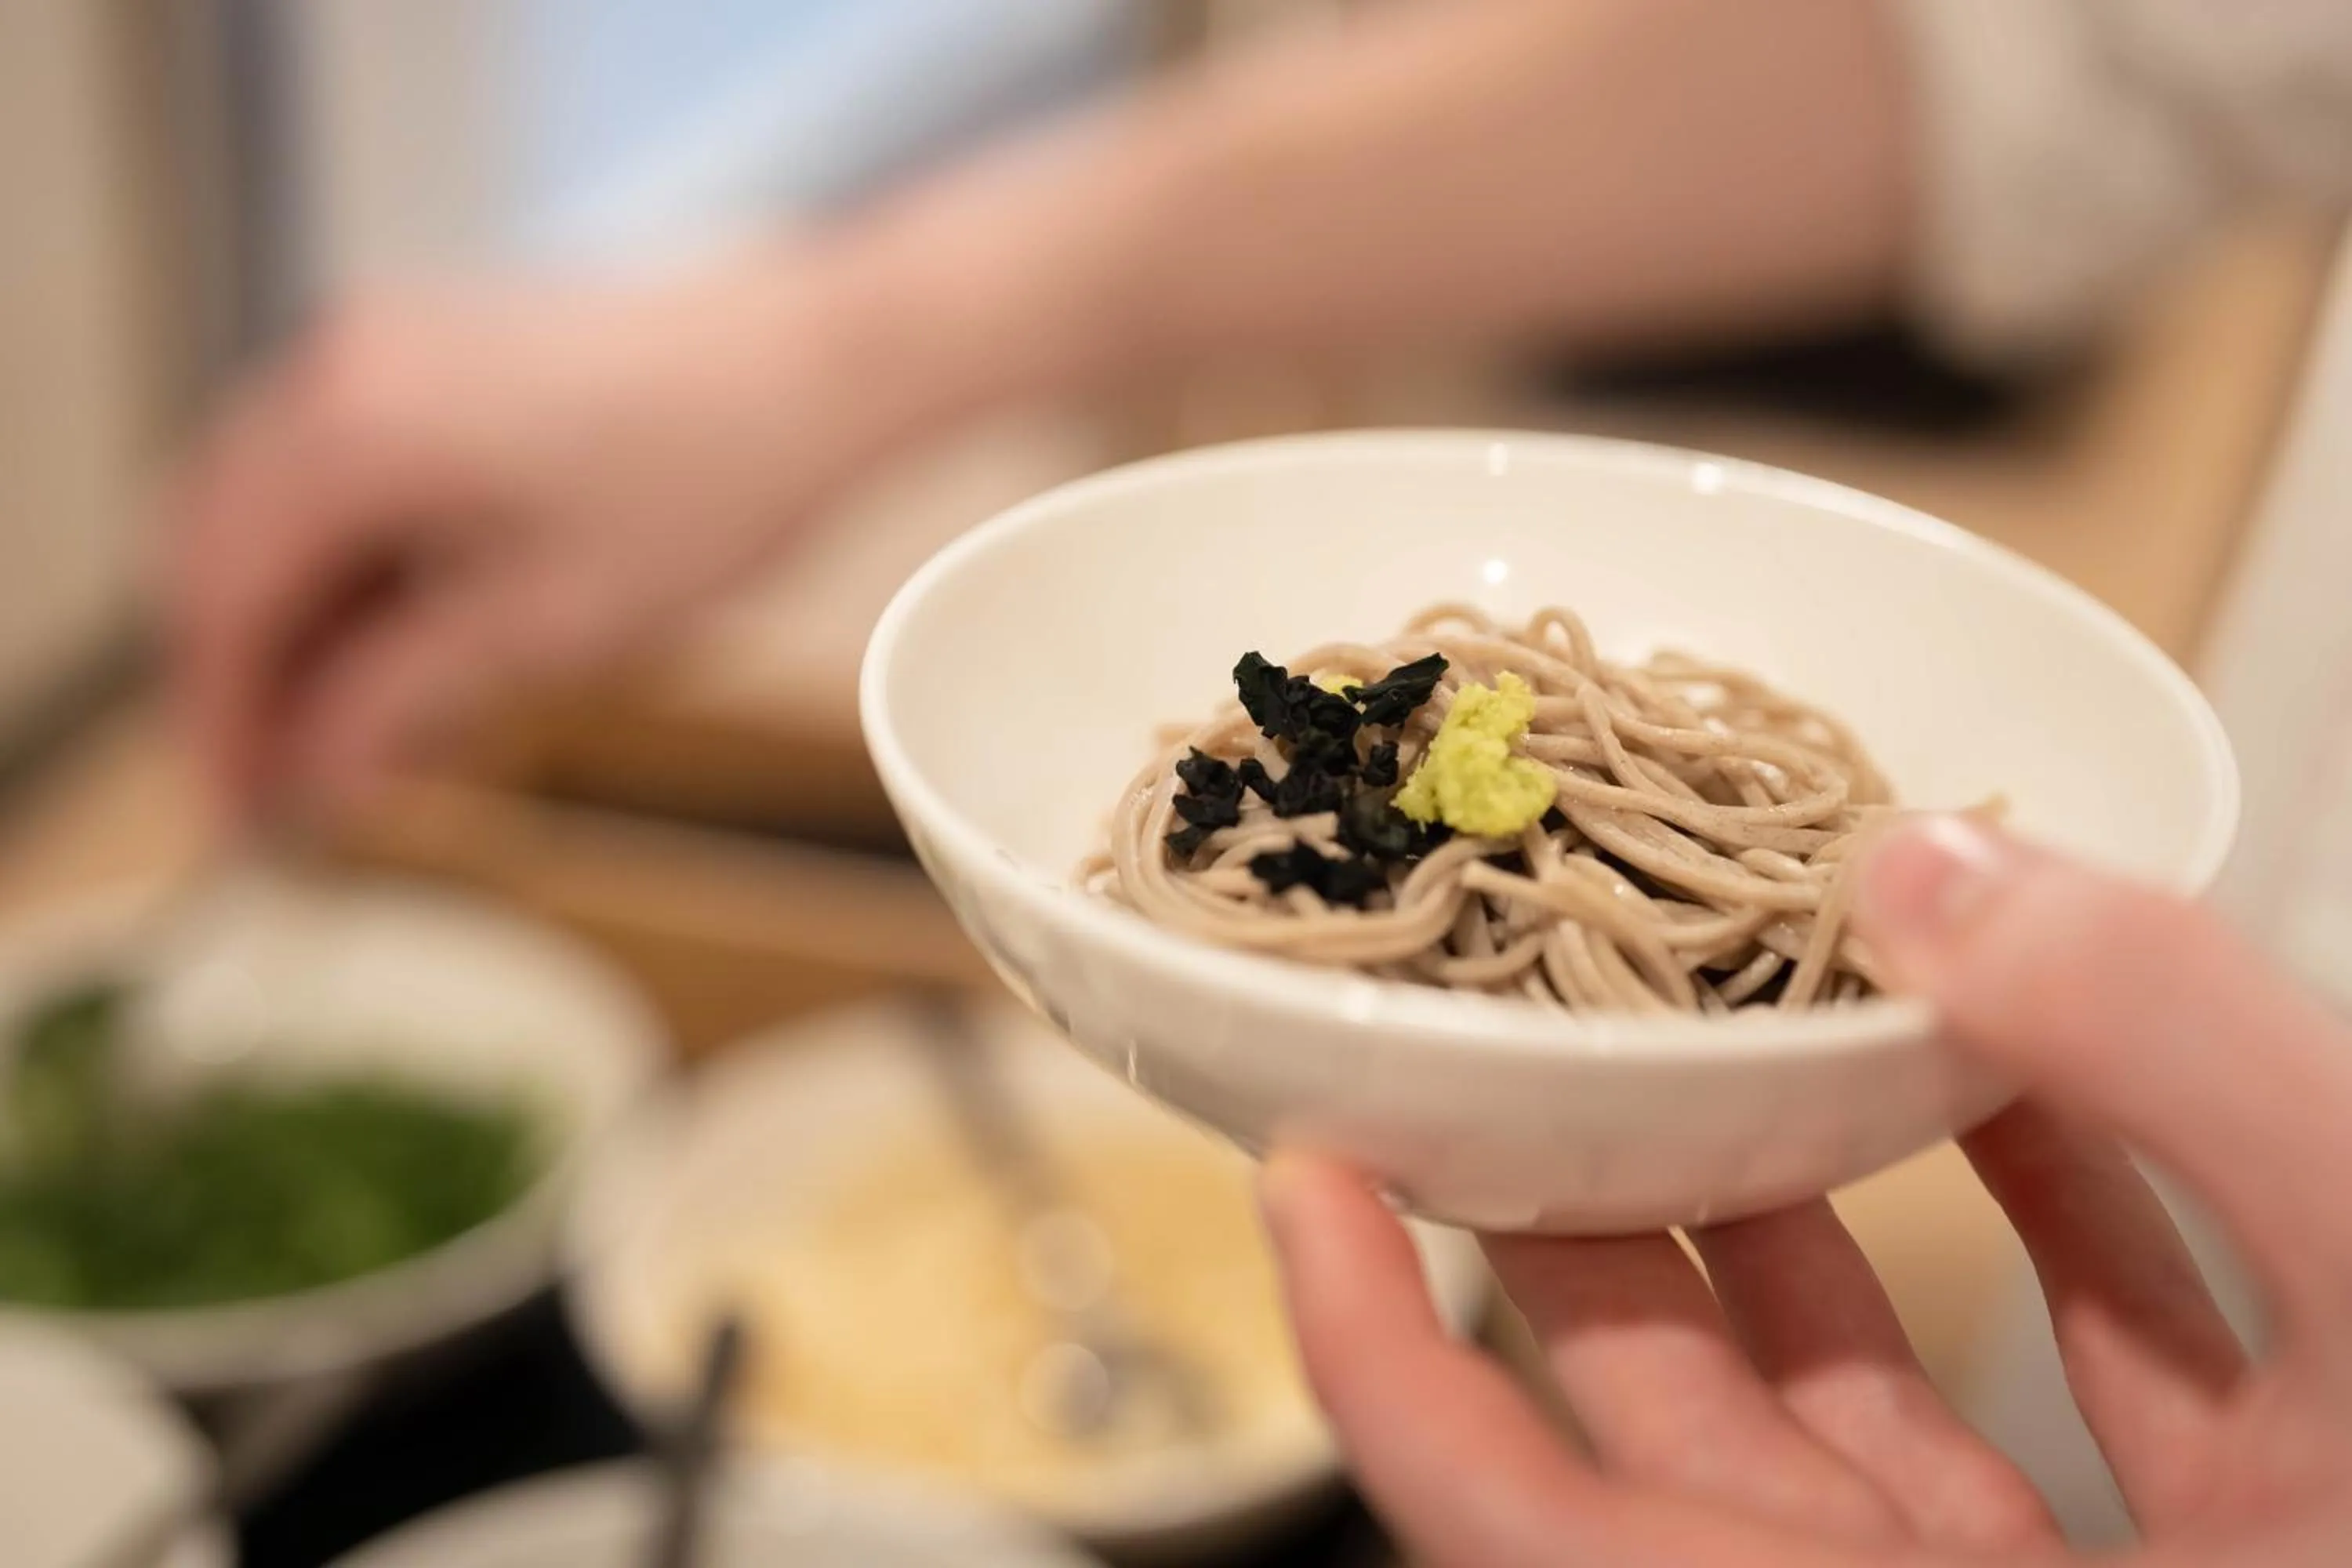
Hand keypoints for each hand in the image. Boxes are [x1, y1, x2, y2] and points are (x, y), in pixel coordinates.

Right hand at [164, 252, 925, 817]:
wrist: (825, 363)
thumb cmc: (714, 476)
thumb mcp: (546, 628)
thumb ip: (403, 700)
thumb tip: (316, 770)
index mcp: (348, 432)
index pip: (222, 601)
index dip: (221, 722)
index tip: (242, 814)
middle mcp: (339, 364)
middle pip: (221, 546)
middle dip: (246, 672)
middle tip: (288, 785)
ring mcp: (387, 343)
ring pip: (278, 506)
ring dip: (298, 618)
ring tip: (353, 730)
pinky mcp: (441, 347)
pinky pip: (347, 463)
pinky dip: (352, 557)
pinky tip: (404, 639)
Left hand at [1262, 820, 2351, 1565]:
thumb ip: (2201, 1076)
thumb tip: (1961, 862)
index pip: (1524, 1526)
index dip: (1377, 1353)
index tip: (1293, 1158)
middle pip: (1666, 1431)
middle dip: (1584, 1219)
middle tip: (1505, 1017)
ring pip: (1858, 1398)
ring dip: (1794, 1201)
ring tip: (1722, 1009)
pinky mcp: (2225, 1541)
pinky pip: (2073, 1378)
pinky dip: (2033, 1219)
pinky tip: (2014, 1066)